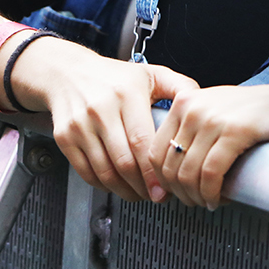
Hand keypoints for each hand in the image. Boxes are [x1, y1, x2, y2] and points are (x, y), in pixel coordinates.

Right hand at [19, 41, 198, 203]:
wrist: (67, 72)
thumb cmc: (114, 76)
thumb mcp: (150, 73)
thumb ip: (180, 86)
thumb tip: (203, 104)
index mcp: (126, 93)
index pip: (142, 142)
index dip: (154, 172)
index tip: (165, 189)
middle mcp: (101, 109)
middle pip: (124, 162)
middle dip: (143, 187)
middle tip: (156, 196)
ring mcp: (80, 125)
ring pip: (105, 172)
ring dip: (125, 191)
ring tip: (140, 193)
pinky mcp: (65, 137)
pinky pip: (87, 173)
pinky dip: (104, 186)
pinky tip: (118, 184)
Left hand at [150, 83, 268, 208]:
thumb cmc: (255, 112)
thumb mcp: (213, 110)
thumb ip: (191, 130)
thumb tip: (171, 169)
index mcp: (183, 101)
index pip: (155, 151)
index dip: (161, 181)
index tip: (174, 195)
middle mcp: (193, 107)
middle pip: (169, 165)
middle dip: (179, 193)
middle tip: (194, 203)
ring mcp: (213, 118)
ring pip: (188, 173)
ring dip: (196, 197)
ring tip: (208, 203)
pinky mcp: (235, 131)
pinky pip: (211, 173)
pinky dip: (212, 193)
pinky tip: (219, 199)